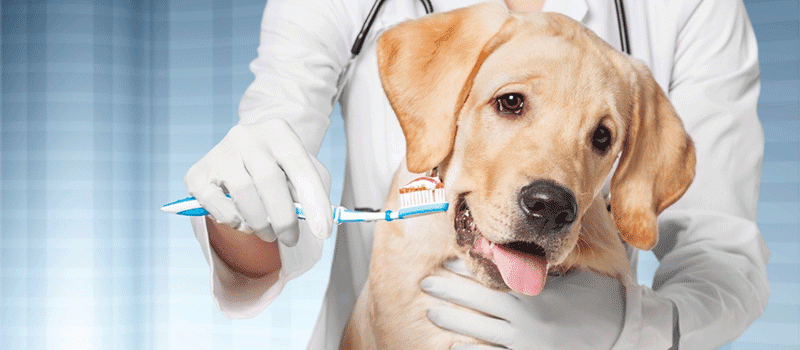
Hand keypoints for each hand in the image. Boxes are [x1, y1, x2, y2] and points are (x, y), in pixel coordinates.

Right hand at [184, 118, 331, 245]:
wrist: (244, 155)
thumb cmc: (280, 168)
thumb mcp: (302, 172)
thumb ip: (314, 192)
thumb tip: (320, 224)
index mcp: (279, 132)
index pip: (301, 167)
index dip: (314, 201)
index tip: (323, 231)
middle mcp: (247, 136)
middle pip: (269, 182)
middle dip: (284, 219)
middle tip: (291, 239)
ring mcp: (220, 153)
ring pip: (243, 196)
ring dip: (259, 224)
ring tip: (268, 232)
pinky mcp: (198, 173)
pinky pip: (216, 205)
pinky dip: (232, 221)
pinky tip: (241, 220)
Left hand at [421, 259, 624, 349]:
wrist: (623, 335)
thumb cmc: (598, 301)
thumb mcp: (574, 278)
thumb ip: (543, 268)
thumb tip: (516, 248)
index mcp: (536, 296)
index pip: (491, 280)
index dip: (465, 271)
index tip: (446, 261)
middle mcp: (527, 321)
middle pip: (477, 305)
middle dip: (449, 293)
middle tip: (426, 283)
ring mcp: (527, 344)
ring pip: (480, 332)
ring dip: (454, 321)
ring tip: (433, 312)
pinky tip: (456, 348)